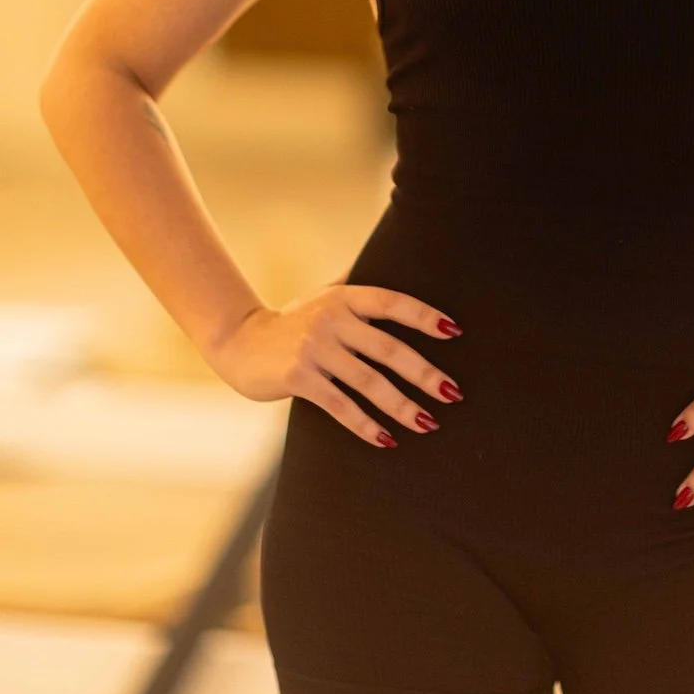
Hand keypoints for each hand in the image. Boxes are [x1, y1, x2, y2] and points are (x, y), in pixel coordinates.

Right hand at [208, 282, 464, 446]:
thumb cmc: (292, 321)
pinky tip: (387, 440)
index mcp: (344, 297)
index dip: (424, 316)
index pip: (392, 303)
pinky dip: (365, 424)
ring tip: (428, 423)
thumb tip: (393, 253)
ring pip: (368, 382)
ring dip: (401, 406)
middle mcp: (332, 318)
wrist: (239, 342)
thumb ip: (356, 284)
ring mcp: (314, 348)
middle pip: (388, 349)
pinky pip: (340, 405)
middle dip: (424, 373)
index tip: (454, 332)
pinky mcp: (298, 377)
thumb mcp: (323, 295)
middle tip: (452, 393)